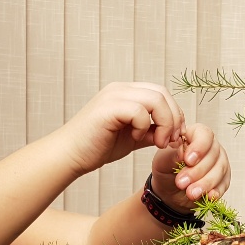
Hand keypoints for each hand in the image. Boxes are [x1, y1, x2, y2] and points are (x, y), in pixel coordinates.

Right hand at [60, 82, 185, 174]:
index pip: (161, 93)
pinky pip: (139, 111)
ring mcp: (114, 96)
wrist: (70, 155)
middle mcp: (121, 89)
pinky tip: (135, 139)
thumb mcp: (133, 138)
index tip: (175, 137)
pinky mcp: (108, 108)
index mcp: (127, 93)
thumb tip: (174, 134)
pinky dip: (144, 127)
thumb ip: (151, 132)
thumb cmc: (97, 147)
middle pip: (162, 93)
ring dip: (164, 123)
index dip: (175, 114)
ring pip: (155, 99)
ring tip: (159, 142)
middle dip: (174, 118)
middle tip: (172, 141)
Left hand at [149, 122, 230, 210]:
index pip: (204, 134)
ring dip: (205, 183)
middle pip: (213, 154)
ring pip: (219, 170)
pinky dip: (215, 191)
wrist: (169, 190)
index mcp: (195, 135)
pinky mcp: (223, 179)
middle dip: (197, 171)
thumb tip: (181, 152)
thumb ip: (172, 155)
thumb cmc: (166, 169)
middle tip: (181, 182)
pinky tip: (208, 196)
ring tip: (190, 193)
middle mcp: (211, 146)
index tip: (188, 160)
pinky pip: (223, 184)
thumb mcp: (162, 161)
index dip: (199, 147)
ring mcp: (219, 162)